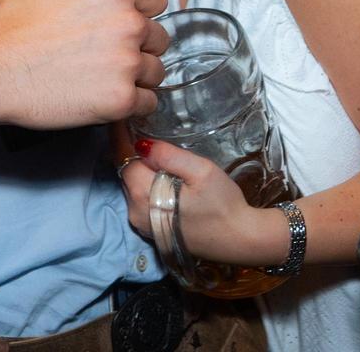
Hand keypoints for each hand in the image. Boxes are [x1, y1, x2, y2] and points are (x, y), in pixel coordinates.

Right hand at [0, 0, 169, 127]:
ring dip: (136, 76)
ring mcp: (126, 64)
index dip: (133, 13)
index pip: (157, 2)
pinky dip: (130, 104)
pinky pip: (147, 104)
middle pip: (159, 38)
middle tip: (97, 52)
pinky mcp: (118, 100)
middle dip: (136, 45)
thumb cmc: (9, 20)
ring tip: (98, 75)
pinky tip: (101, 95)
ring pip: (156, 71)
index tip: (107, 24)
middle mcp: (129, 24)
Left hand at [120, 140, 282, 267]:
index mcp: (144, 195)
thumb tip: (142, 144)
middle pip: (125, 173)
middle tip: (138, 126)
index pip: (122, 158)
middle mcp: (135, 212)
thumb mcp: (201, 171)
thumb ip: (169, 156)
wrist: (238, 241)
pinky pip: (139, 200)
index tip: (123, 118)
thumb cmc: (223, 204)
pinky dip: (144, 184)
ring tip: (151, 149)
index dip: (122, 136)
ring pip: (131, 186)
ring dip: (138, 168)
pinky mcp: (151, 231)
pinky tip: (159, 175)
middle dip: (128, 151)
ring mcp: (141, 224)